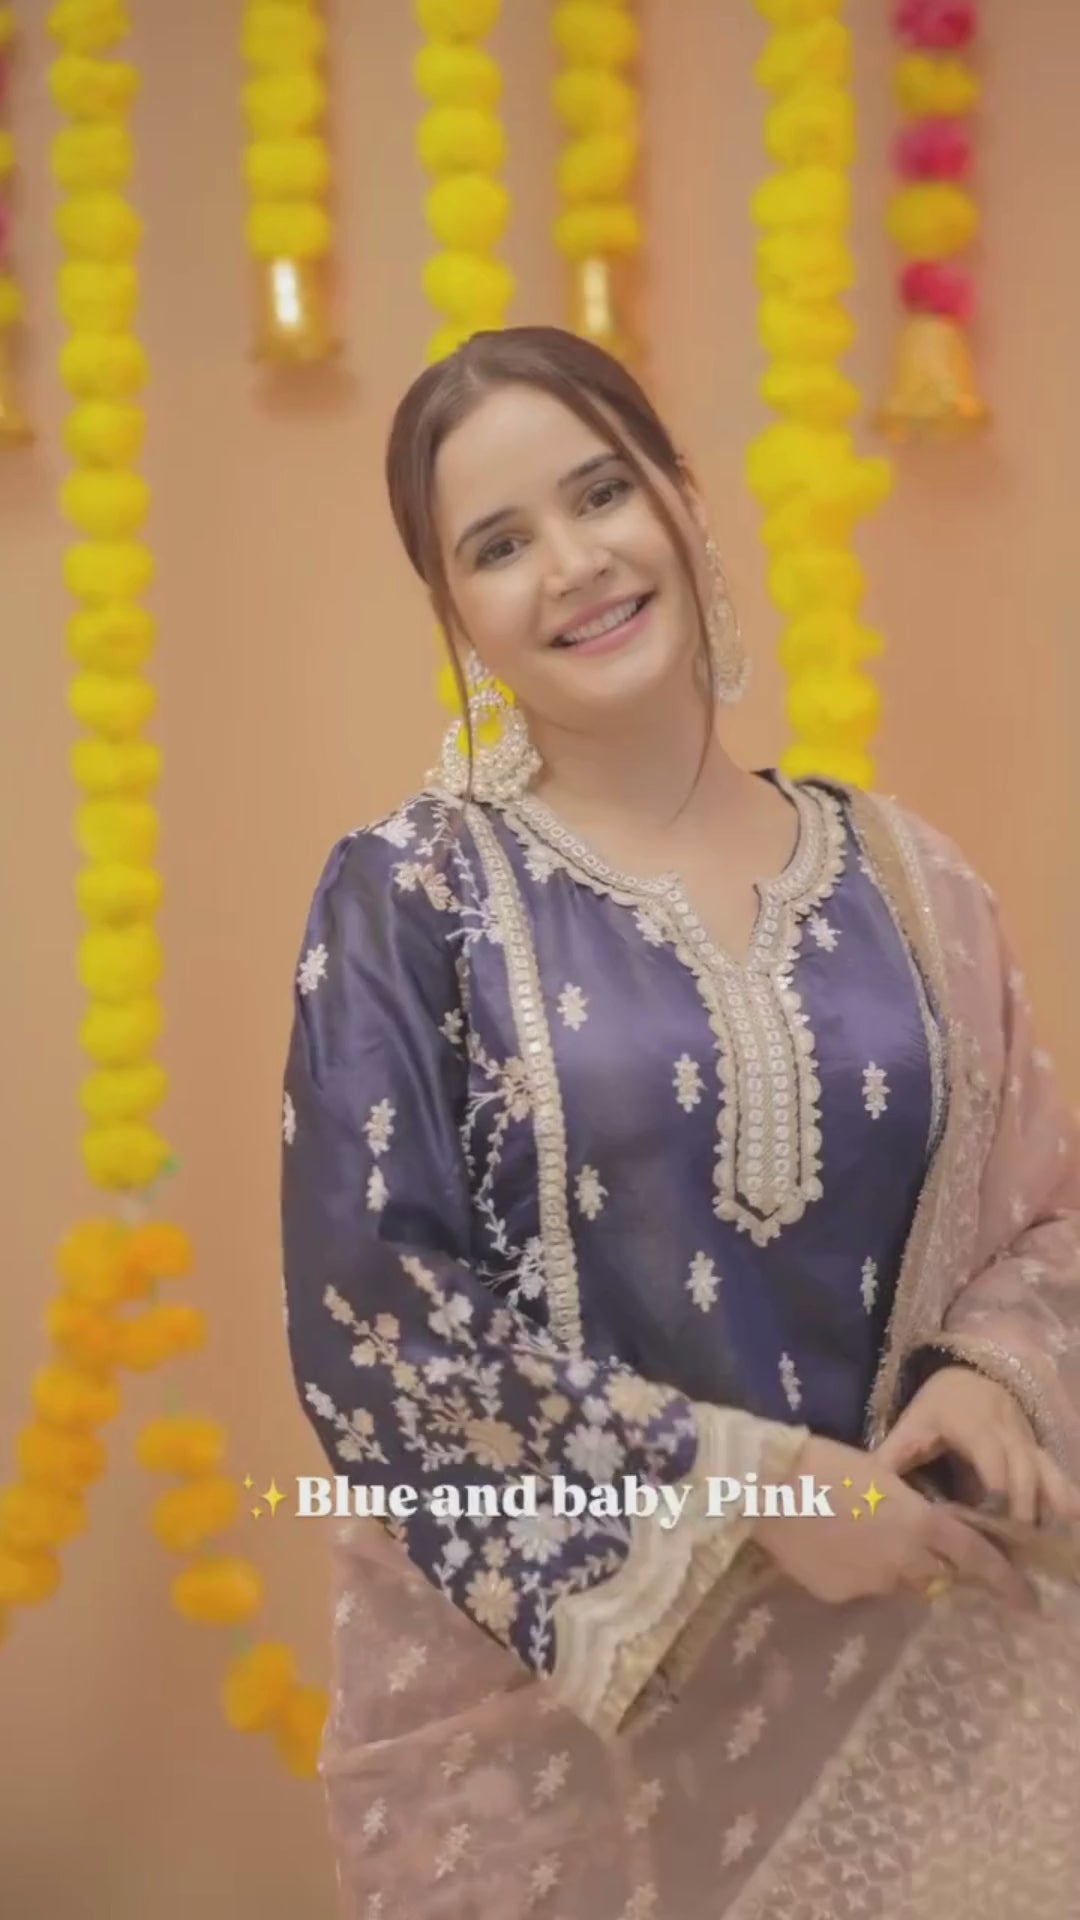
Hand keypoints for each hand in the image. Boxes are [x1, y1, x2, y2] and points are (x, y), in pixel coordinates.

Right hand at [752, 1434, 1035, 1612]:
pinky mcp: (839, 1595)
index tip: (1027, 1601)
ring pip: (895, 1581)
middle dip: (933, 1564)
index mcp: (920, 1523)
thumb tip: (920, 1531)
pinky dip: (854, 1571)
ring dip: (890, 1565)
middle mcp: (904, 1561)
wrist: (768, 1487)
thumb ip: (911, 1511)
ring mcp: (871, 1583)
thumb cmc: (825, 1463)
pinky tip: (828, 1544)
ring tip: (854, 1533)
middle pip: (937, 1575)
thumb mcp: (882, 1477)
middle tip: (909, 1541)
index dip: (1005, 1581)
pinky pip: (860, 1586)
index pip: (976, 1558)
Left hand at [873, 1366, 1079, 1525]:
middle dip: (1022, 1509)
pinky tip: (1073, 1523)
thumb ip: (891, 1455)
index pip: (991, 1458)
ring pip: (1044, 1472)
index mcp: (974, 1426)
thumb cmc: (937, 1408)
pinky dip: (1066, 1497)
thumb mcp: (912, 1425)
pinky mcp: (1038, 1451)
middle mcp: (1007, 1433)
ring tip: (1044, 1545)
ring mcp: (1027, 1441)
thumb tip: (863, 1490)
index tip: (991, 1519)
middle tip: (1015, 1549)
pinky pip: (1057, 1472)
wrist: (970, 1375)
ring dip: (1047, 1507)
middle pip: (1023, 1471)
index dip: (995, 1487)